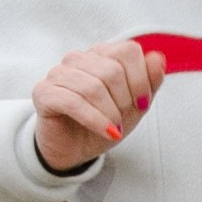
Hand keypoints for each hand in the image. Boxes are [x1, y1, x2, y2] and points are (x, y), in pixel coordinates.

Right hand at [31, 41, 166, 172]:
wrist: (74, 150)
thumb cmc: (102, 123)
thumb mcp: (134, 106)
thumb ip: (148, 82)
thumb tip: (158, 58)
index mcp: (101, 54)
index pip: (127, 51)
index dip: (141, 80)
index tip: (142, 103)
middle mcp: (78, 58)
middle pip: (112, 70)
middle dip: (125, 100)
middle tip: (122, 117)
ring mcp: (58, 73)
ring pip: (93, 87)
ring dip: (110, 112)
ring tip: (113, 126)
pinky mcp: (44, 93)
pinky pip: (74, 102)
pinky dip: (95, 120)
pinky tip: (106, 131)